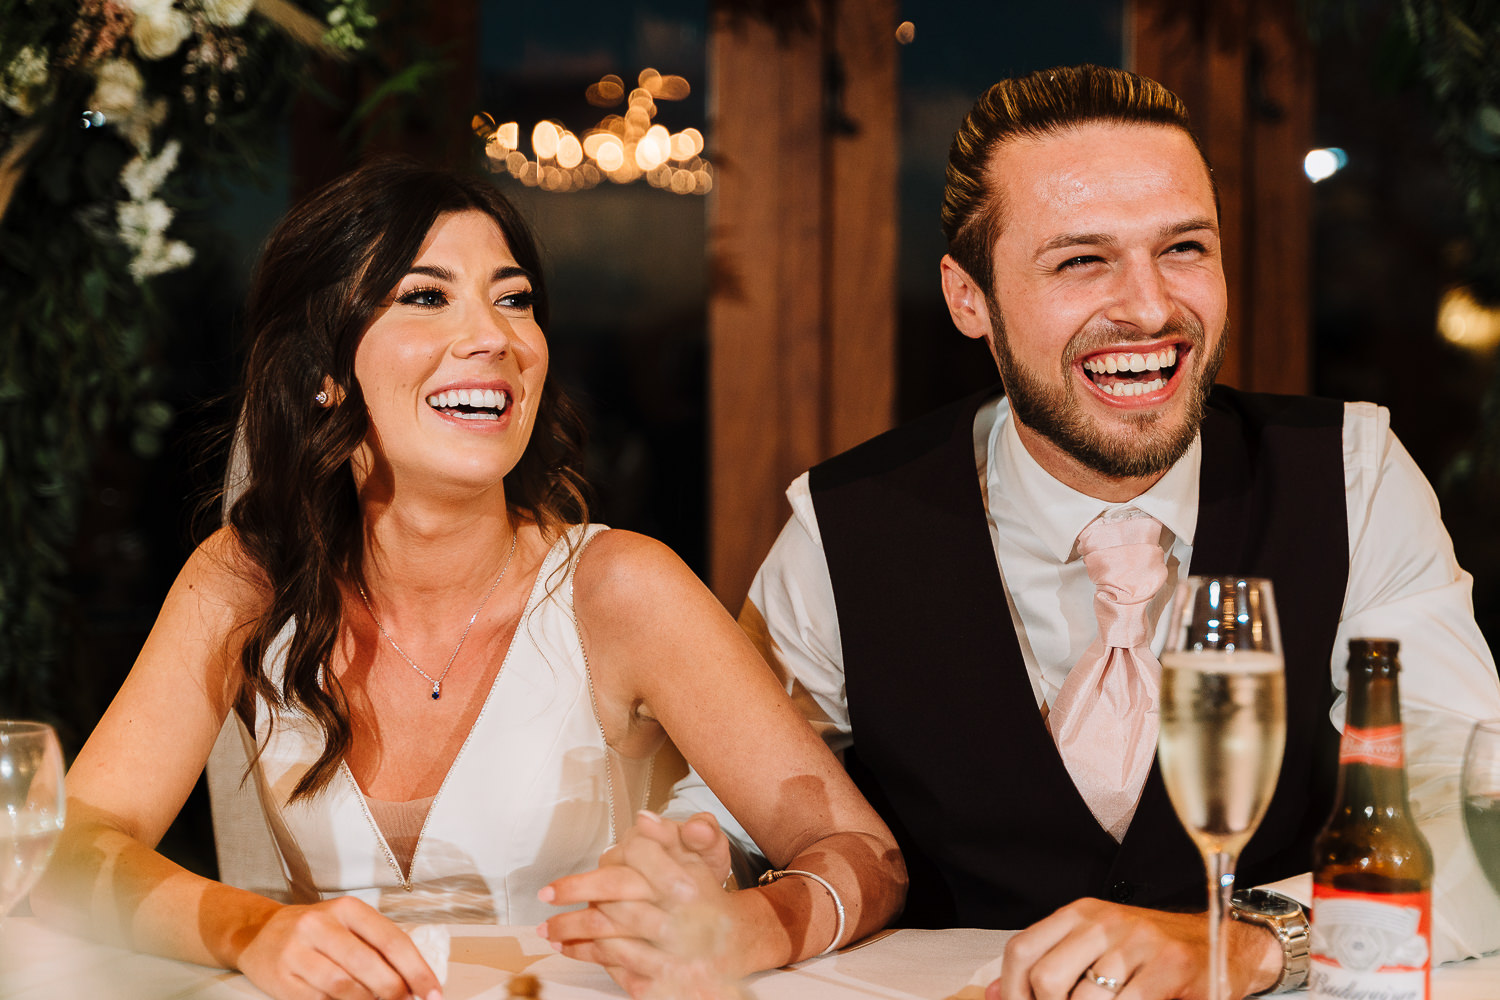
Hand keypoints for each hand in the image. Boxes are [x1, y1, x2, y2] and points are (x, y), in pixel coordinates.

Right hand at [235, 896, 441, 999]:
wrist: (257, 933)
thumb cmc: (315, 931)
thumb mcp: (347, 925)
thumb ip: (377, 947)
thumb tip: (414, 982)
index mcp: (346, 909)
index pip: (391, 940)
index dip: (417, 970)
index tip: (433, 992)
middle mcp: (319, 925)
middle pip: (369, 966)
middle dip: (394, 991)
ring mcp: (297, 952)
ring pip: (344, 987)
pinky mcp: (280, 978)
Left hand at [537, 810, 738, 997]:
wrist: (739, 939)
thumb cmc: (708, 893)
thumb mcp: (700, 854)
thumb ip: (672, 835)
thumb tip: (644, 819)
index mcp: (684, 886)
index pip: (626, 877)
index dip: (585, 883)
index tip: (553, 888)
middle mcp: (680, 923)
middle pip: (612, 916)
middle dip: (571, 914)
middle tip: (543, 909)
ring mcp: (673, 957)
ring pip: (612, 947)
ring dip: (576, 940)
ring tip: (551, 933)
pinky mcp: (668, 980)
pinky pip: (622, 970)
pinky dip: (595, 960)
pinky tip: (576, 951)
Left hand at [986, 898, 1280, 999]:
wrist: (1223, 942)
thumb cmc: (1150, 953)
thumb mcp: (1096, 946)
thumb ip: (1049, 964)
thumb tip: (995, 995)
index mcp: (1080, 914)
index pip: (1022, 949)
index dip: (1011, 991)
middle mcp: (1105, 922)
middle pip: (1047, 978)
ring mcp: (1139, 945)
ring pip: (1086, 999)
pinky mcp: (1170, 969)